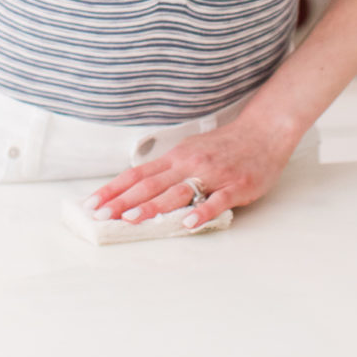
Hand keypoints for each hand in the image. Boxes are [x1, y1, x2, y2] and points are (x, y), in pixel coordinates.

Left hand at [83, 108, 300, 231]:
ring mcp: (212, 175)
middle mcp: (189, 164)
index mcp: (176, 157)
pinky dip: (201, 212)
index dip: (114, 189)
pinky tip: (187, 224)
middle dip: (123, 201)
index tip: (92, 203)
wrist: (263, 132)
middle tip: (101, 215)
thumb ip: (169, 170)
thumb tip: (139, 190)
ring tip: (132, 220)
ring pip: (177, 193)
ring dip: (153, 206)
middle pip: (150, 184)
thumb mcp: (191, 151)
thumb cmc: (225, 146)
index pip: (137, 174)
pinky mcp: (235, 186)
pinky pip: (216, 201)